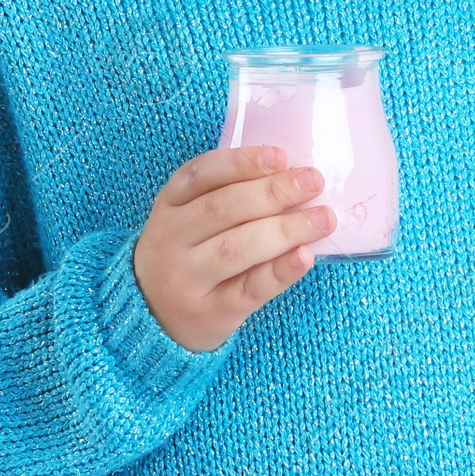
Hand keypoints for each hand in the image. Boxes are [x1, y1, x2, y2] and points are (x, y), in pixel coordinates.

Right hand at [131, 144, 336, 353]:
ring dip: (285, 229)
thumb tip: (293, 175)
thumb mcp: (189, 219)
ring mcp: (187, 279)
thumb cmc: (188, 255)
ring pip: (237, 248)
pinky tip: (304, 257)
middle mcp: (171, 239)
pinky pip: (247, 290)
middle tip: (314, 182)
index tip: (282, 156)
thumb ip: (228, 195)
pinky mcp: (208, 313)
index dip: (242, 162)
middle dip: (274, 192)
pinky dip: (279, 272)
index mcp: (170, 205)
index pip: (201, 174)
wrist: (152, 320)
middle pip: (223, 208)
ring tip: (323, 218)